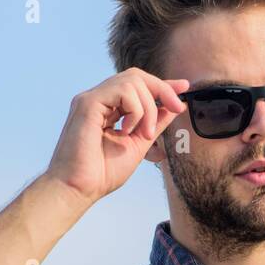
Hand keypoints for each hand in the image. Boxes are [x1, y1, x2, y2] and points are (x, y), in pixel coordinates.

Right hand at [43, 68, 188, 204]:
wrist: (80, 188)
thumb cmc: (102, 173)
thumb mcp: (139, 143)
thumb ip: (155, 124)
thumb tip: (174, 107)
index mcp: (109, 108)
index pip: (138, 85)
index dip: (163, 84)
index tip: (184, 87)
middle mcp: (99, 99)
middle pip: (137, 76)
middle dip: (162, 90)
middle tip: (176, 108)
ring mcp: (92, 99)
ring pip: (132, 81)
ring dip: (148, 108)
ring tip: (144, 133)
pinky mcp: (87, 103)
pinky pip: (122, 90)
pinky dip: (135, 110)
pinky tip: (126, 131)